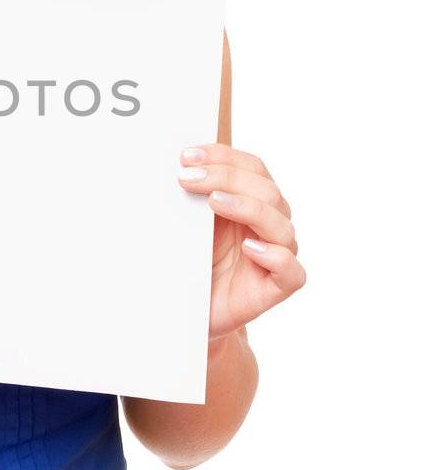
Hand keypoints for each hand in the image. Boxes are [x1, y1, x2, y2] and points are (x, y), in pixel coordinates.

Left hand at [177, 142, 305, 340]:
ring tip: (213, 203)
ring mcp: (277, 255)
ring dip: (247, 207)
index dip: (223, 157)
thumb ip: (190, 197)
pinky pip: (292, 270)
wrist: (187, 312)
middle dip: (226, 177)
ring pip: (281, 224)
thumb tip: (177, 167)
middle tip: (187, 179)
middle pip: (266, 190)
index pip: (252, 168)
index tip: (187, 156)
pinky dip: (275, 256)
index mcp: (252, 201)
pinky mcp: (277, 287)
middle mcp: (269, 225)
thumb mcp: (186, 225)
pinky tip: (250, 248)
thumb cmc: (190, 263)